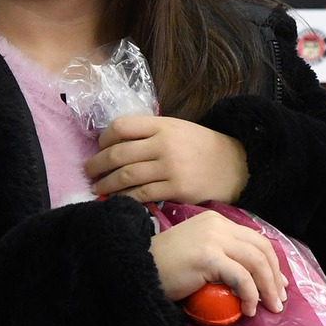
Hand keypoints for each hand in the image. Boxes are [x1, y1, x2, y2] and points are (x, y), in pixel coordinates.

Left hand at [88, 116, 248, 204]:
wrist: (237, 166)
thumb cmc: (204, 148)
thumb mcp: (179, 129)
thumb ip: (151, 132)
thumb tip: (116, 144)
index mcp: (163, 125)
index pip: (121, 126)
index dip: (104, 138)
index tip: (100, 147)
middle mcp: (164, 144)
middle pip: (118, 154)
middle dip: (96, 165)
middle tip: (87, 172)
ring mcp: (170, 168)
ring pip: (126, 176)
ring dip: (106, 184)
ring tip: (98, 188)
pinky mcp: (176, 189)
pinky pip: (141, 195)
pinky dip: (125, 198)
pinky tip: (117, 200)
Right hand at [148, 211, 285, 317]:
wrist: (135, 270)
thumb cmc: (164, 268)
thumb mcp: (198, 252)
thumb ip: (221, 254)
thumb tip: (249, 275)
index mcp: (217, 221)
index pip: (255, 239)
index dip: (272, 262)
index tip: (278, 284)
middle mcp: (218, 225)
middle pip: (261, 248)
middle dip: (274, 275)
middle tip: (278, 299)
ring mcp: (213, 239)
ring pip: (256, 261)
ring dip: (267, 287)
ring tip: (270, 307)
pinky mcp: (207, 256)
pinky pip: (241, 276)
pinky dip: (250, 294)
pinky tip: (249, 309)